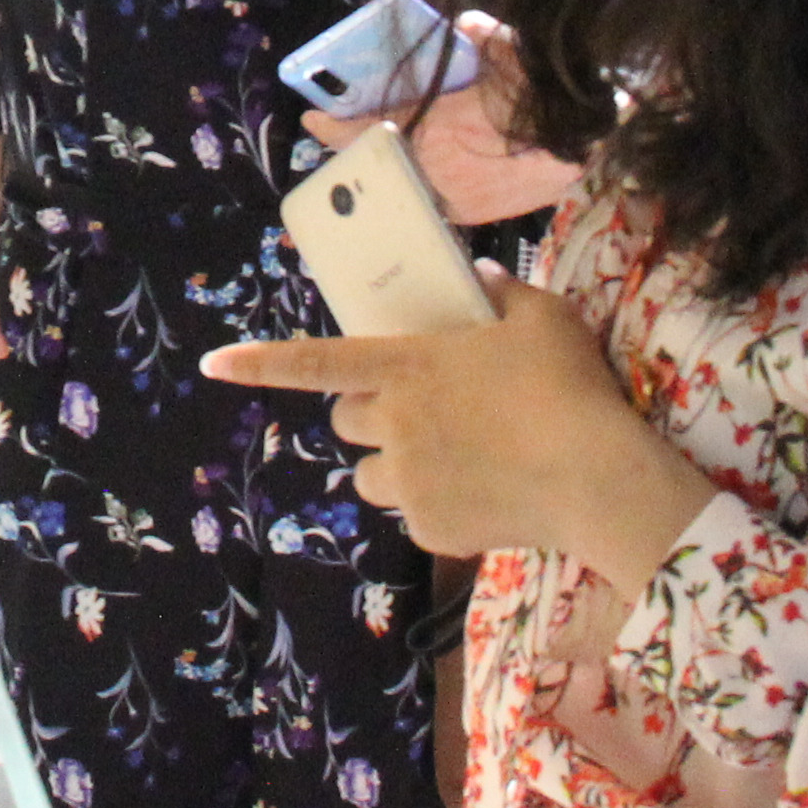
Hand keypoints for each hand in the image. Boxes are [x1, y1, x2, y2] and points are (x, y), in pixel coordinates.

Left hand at [208, 274, 712, 576]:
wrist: (596, 476)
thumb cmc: (569, 386)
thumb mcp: (542, 318)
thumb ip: (502, 293)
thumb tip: (481, 278)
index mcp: (407, 365)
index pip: (315, 361)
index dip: (259, 364)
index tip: (212, 365)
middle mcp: (394, 422)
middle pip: (347, 421)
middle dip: (373, 417)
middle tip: (425, 414)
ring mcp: (408, 479)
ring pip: (372, 476)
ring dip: (399, 466)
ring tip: (458, 460)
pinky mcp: (429, 529)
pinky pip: (415, 517)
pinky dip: (439, 509)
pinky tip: (488, 496)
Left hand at [303, 17, 583, 226]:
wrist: (597, 139)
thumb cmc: (549, 90)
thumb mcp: (511, 46)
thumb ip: (479, 33)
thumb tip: (464, 26)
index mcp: (435, 127)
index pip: (369, 129)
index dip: (335, 125)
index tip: (313, 118)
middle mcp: (437, 168)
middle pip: (380, 164)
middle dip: (357, 149)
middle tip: (343, 135)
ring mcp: (457, 197)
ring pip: (406, 187)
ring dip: (391, 172)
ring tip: (382, 156)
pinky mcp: (480, 214)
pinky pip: (438, 203)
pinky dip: (425, 188)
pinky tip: (426, 176)